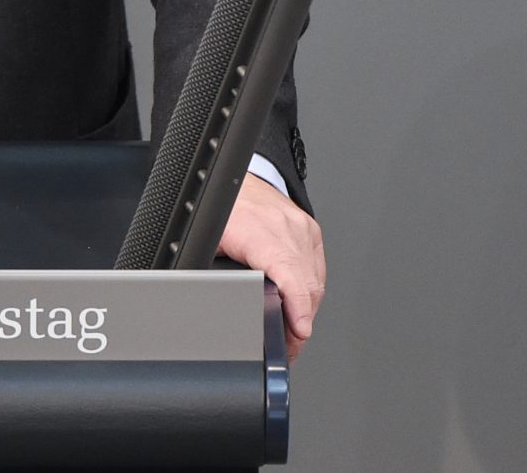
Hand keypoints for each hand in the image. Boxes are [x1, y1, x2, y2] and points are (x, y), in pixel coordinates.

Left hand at [216, 176, 325, 362]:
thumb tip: (211, 301)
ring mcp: (301, 229)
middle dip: (300, 322)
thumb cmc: (223, 210)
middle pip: (306, 286)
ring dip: (306, 309)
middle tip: (290, 347)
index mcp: (259, 233)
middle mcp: (286, 229)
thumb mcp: (210, 242)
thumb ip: (215, 272)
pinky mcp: (309, 230)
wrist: (236, 180)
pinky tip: (300, 302)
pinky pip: (317, 267)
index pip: (288, 274)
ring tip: (294, 331)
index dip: (296, 306)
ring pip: (315, 280)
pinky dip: (310, 288)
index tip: (299, 330)